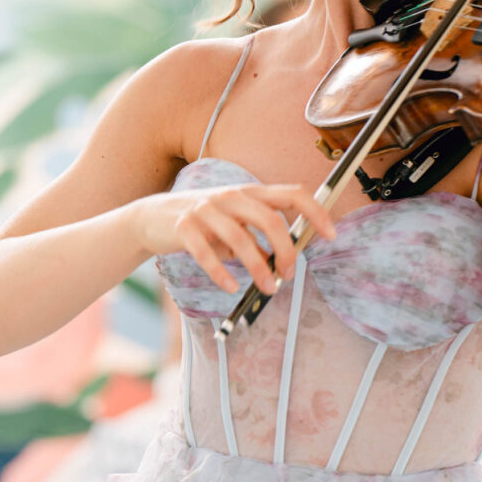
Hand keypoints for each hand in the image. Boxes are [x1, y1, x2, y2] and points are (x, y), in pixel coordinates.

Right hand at [134, 183, 336, 294]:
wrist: (151, 218)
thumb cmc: (203, 222)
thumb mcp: (235, 223)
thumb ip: (259, 237)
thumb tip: (285, 259)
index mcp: (250, 192)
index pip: (292, 193)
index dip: (315, 212)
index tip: (330, 235)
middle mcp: (231, 196)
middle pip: (270, 219)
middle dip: (285, 250)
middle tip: (288, 274)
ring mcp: (205, 209)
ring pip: (240, 239)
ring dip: (258, 268)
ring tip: (268, 289)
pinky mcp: (183, 227)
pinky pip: (206, 252)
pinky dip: (221, 272)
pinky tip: (229, 286)